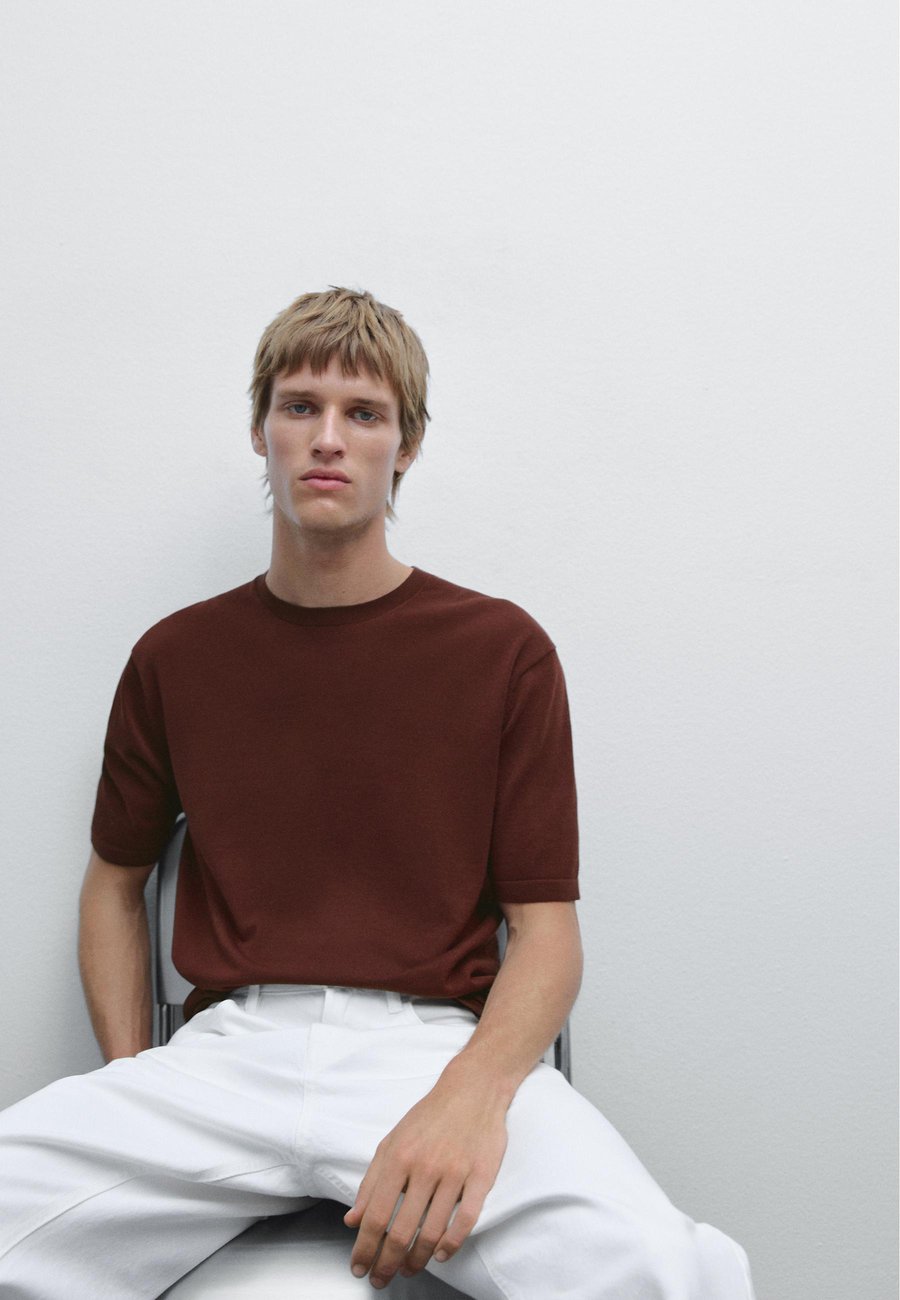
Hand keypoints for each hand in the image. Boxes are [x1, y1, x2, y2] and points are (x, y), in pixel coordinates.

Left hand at [343, 1071, 508, 1287]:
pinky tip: (441, 1254)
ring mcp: (455, 1172)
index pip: (376, 1215)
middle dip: (387, 1262)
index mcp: (398, 1157)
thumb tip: (352, 1220)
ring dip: (418, 1259)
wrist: (472, 1089)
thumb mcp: (391, 1142)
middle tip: (381, 1278)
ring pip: (433, 1230)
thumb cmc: (429, 1117)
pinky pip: (466, 1218)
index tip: (359, 1267)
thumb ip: (370, 1182)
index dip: (365, 1248)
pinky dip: (452, 1243)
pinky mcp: (481, 1175)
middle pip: (402, 1230)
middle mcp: (425, 1167)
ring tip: (409, 1269)